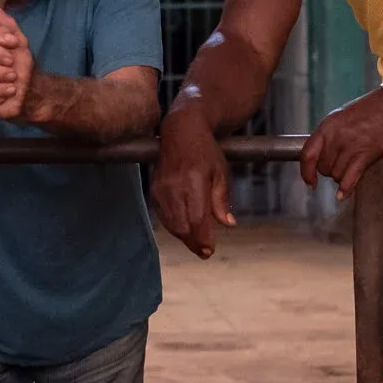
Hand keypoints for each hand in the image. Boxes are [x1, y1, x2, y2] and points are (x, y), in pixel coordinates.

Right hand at [154, 100, 234, 258]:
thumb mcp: (221, 172)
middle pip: (182, 226)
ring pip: (171, 224)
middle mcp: (174, 186)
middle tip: (205, 251)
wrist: (180, 131)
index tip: (210, 250)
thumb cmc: (205, 151)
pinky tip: (185, 227)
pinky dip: (174, 225)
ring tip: (197, 241)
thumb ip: (221, 200)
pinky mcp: (153, 190)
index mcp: (194, 181)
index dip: (203, 238)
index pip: (197, 218)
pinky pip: (163, 216)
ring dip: (184, 236)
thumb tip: (228, 224)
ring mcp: (161, 188)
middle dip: (194, 242)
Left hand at [300, 89, 382, 198]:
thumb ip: (331, 135)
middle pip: (323, 167)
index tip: (309, 180)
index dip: (306, 171)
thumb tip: (324, 153)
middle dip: (329, 171)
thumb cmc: (373, 109)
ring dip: (341, 177)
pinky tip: (343, 194)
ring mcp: (351, 145)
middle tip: (339, 166)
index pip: (308, 153)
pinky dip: (346, 189)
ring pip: (336, 174)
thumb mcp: (344, 116)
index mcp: (328, 125)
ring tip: (350, 168)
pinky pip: (350, 177)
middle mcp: (336, 136)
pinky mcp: (366, 154)